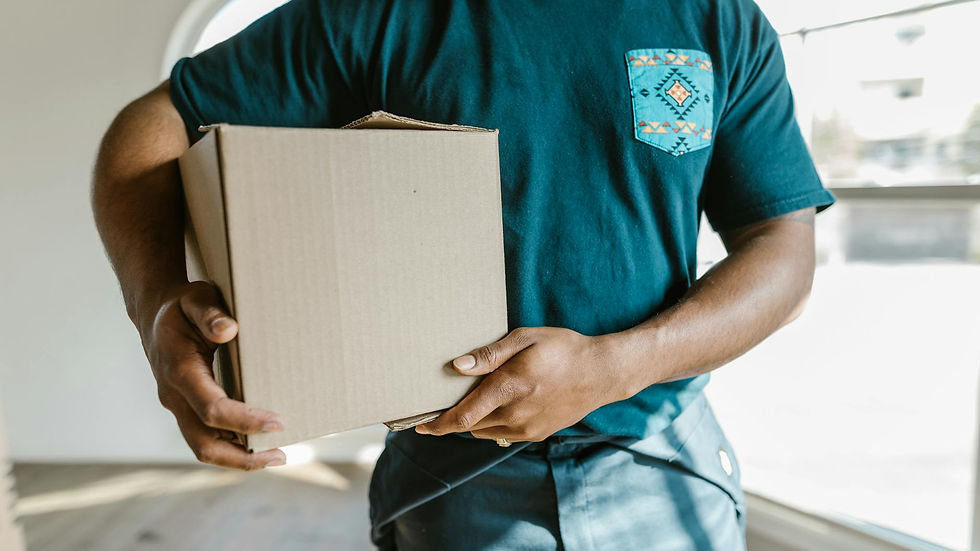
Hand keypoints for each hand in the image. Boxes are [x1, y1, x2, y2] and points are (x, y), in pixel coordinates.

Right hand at [140, 281, 286, 469]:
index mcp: (179, 370)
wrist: (154, 315)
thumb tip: (228, 329)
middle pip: (203, 443)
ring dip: (238, 458)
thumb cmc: (181, 306)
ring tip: (276, 455)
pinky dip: (231, 447)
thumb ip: (210, 313)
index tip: (278, 423)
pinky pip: (204, 437)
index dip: (244, 421)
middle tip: (281, 454)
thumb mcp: (195, 298)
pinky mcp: (185, 409)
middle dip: (242, 456)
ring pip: (202, 447)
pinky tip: (257, 443)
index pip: (212, 409)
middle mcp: (174, 395)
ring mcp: (177, 405)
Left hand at [415, 327, 626, 441]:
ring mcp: (527, 429)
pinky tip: (500, 403)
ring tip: (477, 397)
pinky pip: (502, 434)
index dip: (437, 424)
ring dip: (474, 419)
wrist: (601, 373)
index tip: (419, 425)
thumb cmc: (562, 349)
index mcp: (510, 388)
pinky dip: (493, 423)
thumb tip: (457, 367)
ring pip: (484, 431)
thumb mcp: (525, 339)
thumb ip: (490, 355)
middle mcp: (516, 415)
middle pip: (469, 425)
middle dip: (453, 418)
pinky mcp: (536, 434)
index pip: (463, 416)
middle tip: (443, 402)